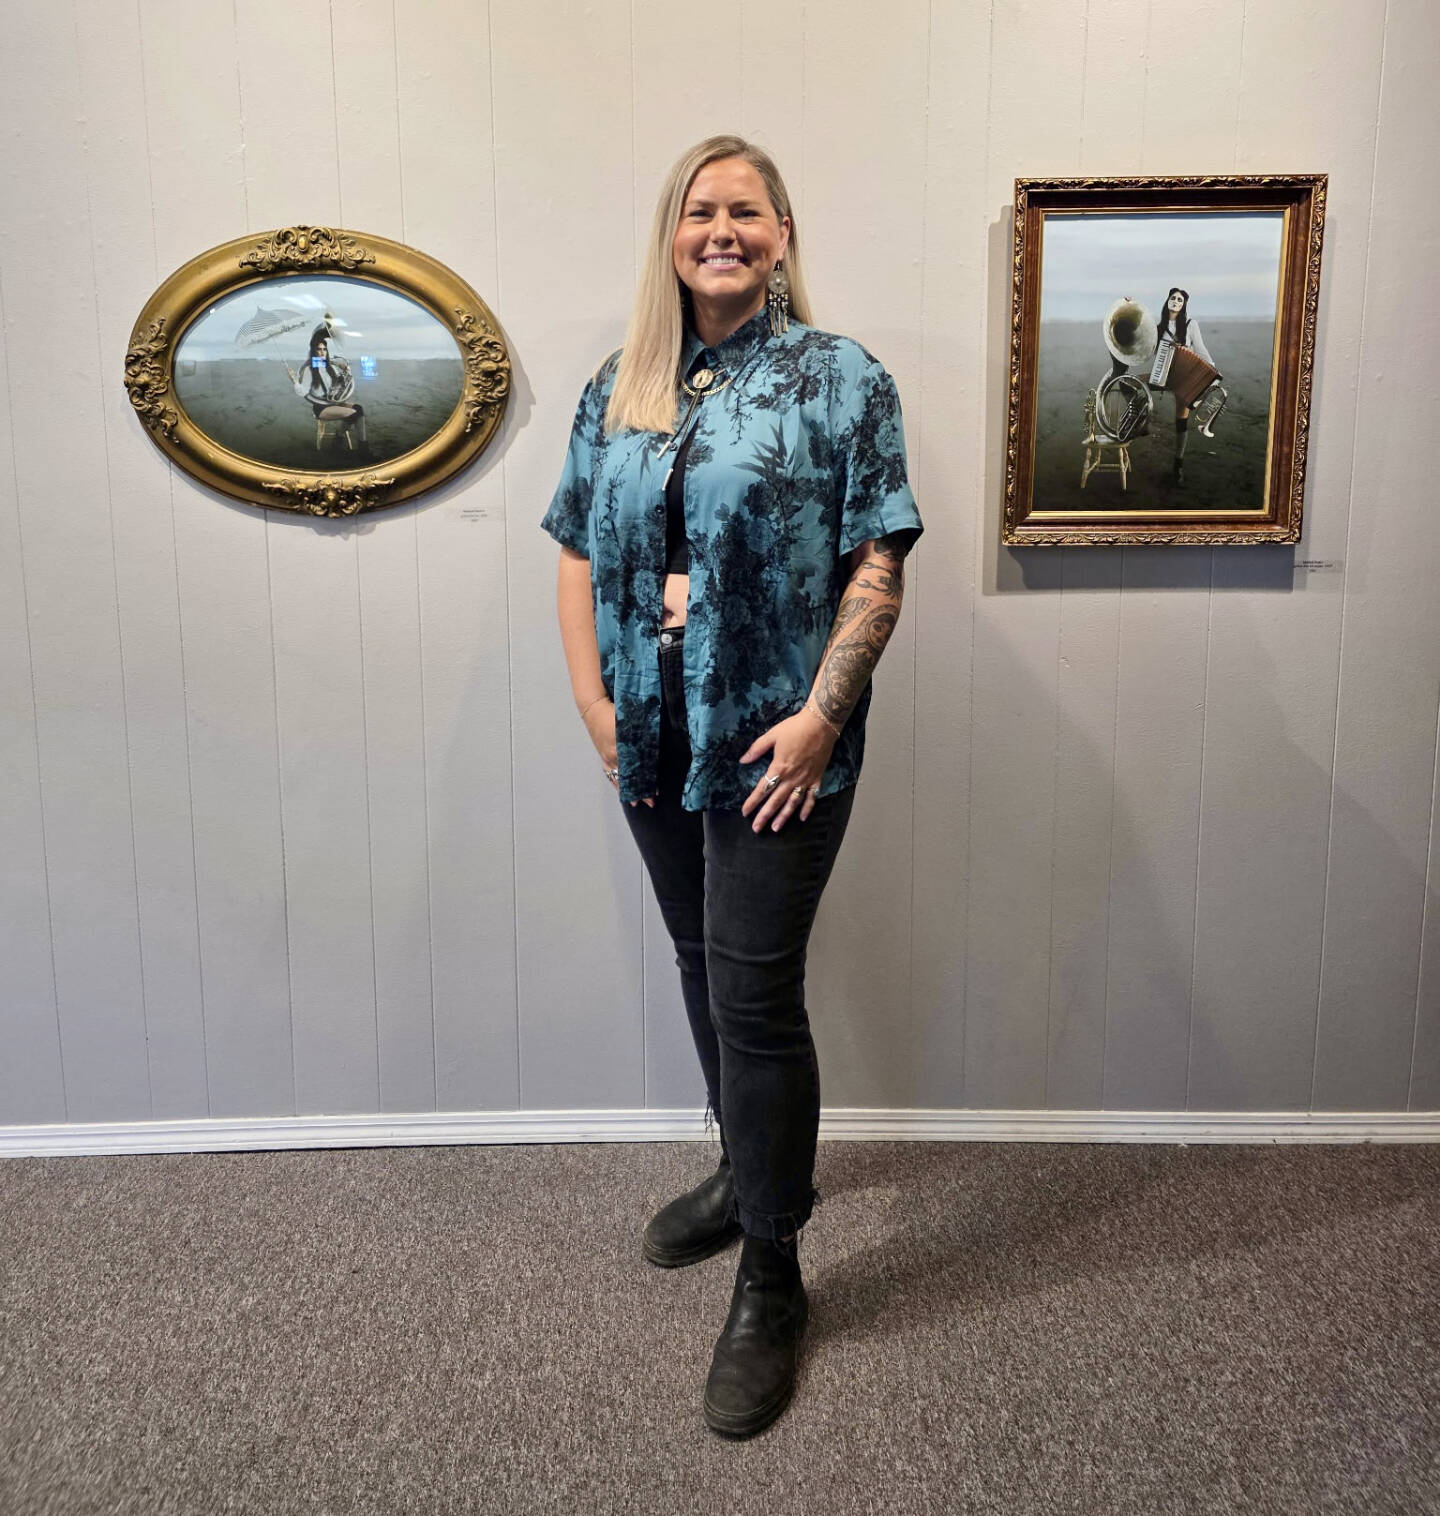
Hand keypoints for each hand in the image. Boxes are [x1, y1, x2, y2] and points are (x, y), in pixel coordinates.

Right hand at [582, 699, 653, 807]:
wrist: (593, 706)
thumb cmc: (615, 708)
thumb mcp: (633, 718)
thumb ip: (645, 733)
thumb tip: (657, 747)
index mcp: (622, 744)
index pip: (639, 767)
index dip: (649, 779)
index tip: (657, 790)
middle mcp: (613, 754)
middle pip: (630, 776)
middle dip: (641, 790)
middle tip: (652, 802)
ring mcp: (606, 756)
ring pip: (619, 778)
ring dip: (629, 791)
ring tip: (637, 803)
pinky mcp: (602, 756)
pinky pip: (609, 774)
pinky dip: (616, 783)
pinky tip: (621, 791)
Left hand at [739, 705, 836, 831]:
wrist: (820, 724)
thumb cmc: (795, 728)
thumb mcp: (772, 735)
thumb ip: (756, 749)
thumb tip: (743, 760)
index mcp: (779, 767)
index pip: (763, 789)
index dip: (753, 801)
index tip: (745, 812)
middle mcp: (792, 778)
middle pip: (776, 801)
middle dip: (765, 816)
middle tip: (756, 829)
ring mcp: (805, 780)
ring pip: (793, 803)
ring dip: (784, 816)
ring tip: (776, 828)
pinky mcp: (817, 778)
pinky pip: (812, 797)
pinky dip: (807, 808)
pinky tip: (801, 818)